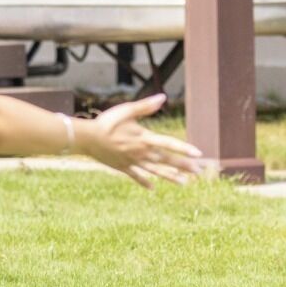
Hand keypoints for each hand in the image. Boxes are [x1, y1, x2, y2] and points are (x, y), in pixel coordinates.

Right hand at [78, 95, 204, 187]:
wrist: (86, 138)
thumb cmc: (106, 122)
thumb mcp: (126, 111)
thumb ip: (145, 107)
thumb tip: (163, 98)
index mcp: (143, 138)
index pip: (168, 144)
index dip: (183, 149)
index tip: (198, 154)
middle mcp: (141, 152)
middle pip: (166, 160)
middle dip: (183, 166)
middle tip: (199, 171)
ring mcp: (132, 161)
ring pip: (155, 171)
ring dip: (170, 176)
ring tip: (184, 182)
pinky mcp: (122, 166)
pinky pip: (136, 176)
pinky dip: (144, 182)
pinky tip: (152, 188)